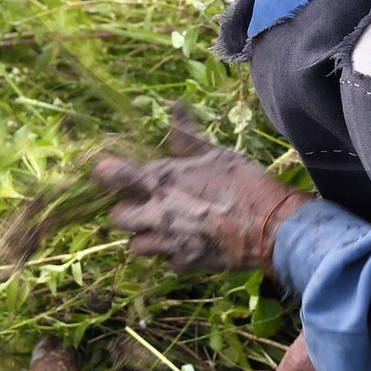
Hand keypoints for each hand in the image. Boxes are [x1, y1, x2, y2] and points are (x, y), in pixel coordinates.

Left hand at [93, 107, 309, 275]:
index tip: (102, 171)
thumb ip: (187, 136)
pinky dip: (170, 253)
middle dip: (124, 211)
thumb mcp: (215, 154)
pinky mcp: (184, 264)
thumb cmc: (243, 184)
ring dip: (142, 236)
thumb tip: (175, 106)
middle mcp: (158, 213)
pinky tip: (185, 242)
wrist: (268, 227)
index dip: (104, 173)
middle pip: (116, 218)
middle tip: (140, 204)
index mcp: (163, 181)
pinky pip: (164, 261)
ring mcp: (169, 242)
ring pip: (134, 246)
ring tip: (159, 227)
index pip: (116, 176)